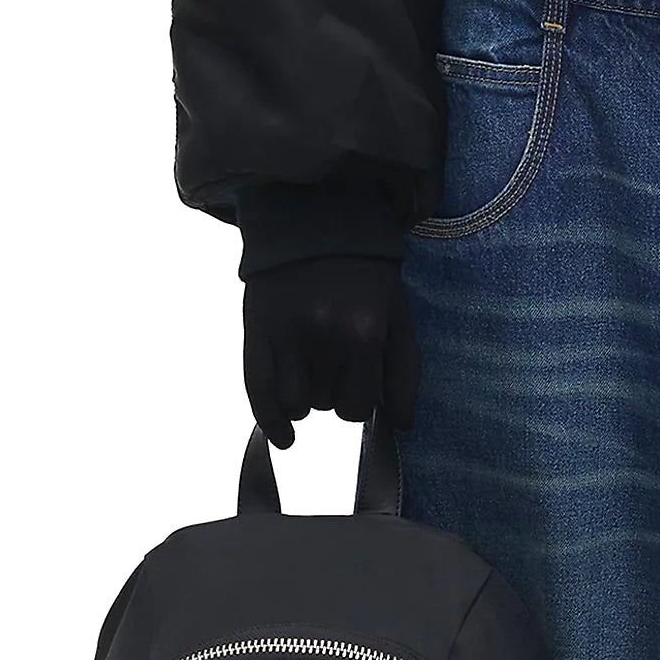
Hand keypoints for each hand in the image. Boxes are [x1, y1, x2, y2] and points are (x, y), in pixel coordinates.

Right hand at [240, 256, 419, 449]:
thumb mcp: (398, 316)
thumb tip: (403, 427)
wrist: (317, 221)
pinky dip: (271, 420)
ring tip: (310, 369)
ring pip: (295, 404)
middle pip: (326, 406)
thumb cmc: (366, 275)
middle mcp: (323, 337)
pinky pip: (257, 390)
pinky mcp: (255, 329)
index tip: (357, 381)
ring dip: (305, 399)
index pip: (359, 405)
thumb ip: (404, 372)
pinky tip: (283, 439)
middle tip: (333, 361)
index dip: (358, 399)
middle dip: (333, 393)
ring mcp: (286, 334)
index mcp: (364, 334)